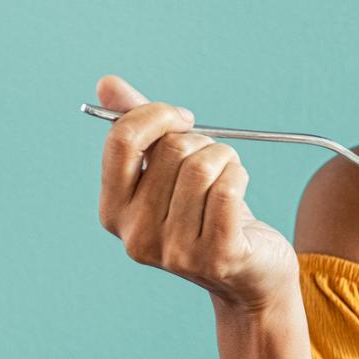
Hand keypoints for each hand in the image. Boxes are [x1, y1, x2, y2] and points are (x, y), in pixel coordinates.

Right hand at [94, 74, 297, 313]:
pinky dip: (239, 175)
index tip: (182, 118)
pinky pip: (227, 189)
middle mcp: (137, 236)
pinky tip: (241, 187)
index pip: (122, 141)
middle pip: (171, 151)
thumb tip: (107, 83)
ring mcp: (176, 251)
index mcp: (114, 212)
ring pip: (202, 167)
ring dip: (225, 157)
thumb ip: (137, 129)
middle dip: (201, 141)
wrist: (250, 275)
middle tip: (214, 158)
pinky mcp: (217, 257)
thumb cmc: (206, 216)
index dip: (156, 115)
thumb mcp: (167, 172)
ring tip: (229, 172)